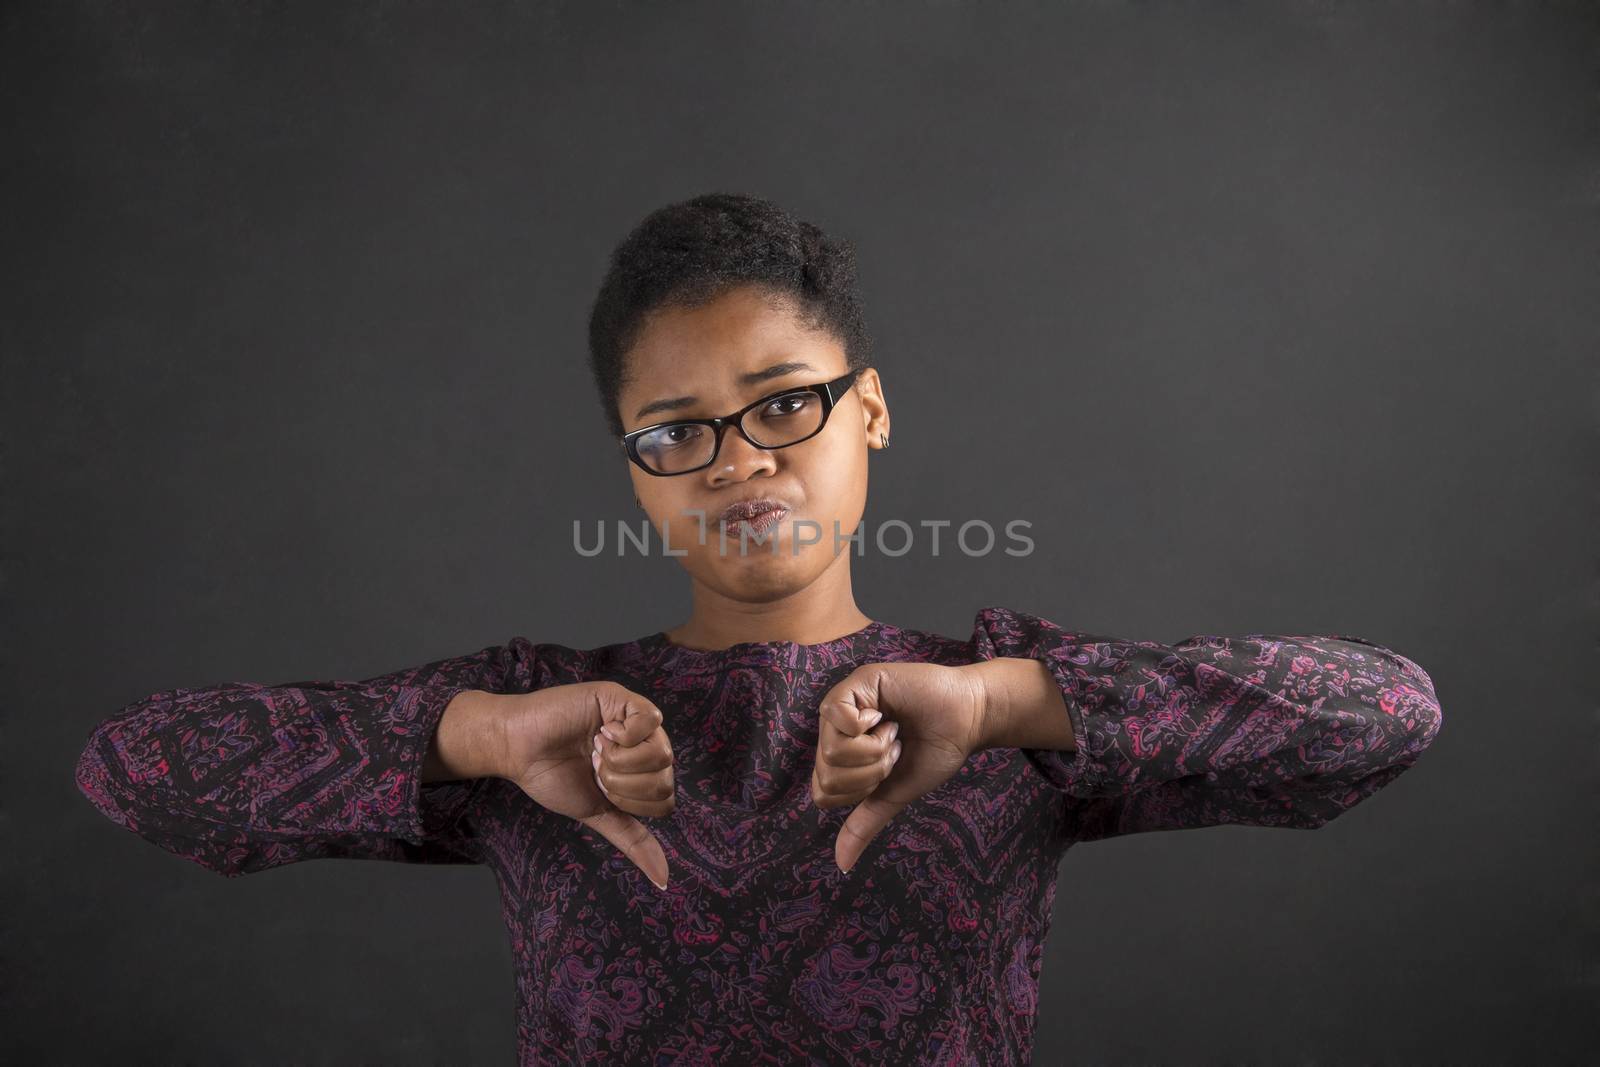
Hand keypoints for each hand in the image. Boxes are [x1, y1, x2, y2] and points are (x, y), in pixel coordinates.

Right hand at [498, 682, 675, 889]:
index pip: (665, 800)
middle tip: (595, 768)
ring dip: (621, 762)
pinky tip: (601, 732)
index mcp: (642, 771)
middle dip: (623, 785)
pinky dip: (625, 736)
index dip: (630, 802)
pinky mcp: (622, 698)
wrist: (517, 751)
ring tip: (596, 750)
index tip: (600, 787)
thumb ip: (632, 839)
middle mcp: (644, 745)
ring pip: (662, 754)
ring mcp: (635, 720)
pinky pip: (651, 720)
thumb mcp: (598, 812)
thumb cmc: (553, 778)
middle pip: (666, 779)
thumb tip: (664, 879)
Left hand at [811, 662, 988, 873]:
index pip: (824, 793)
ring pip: (833, 750)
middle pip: (827, 773)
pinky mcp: (855, 682)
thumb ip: (865, 822)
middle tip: (894, 749)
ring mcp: (841, 705)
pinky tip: (886, 714)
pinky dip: (868, 726)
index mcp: (839, 755)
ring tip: (893, 731)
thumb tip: (842, 865)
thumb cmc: (933, 751)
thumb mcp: (893, 792)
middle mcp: (833, 730)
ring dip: (875, 749)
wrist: (968, 720)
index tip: (888, 771)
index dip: (860, 791)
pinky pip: (838, 716)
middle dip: (872, 771)